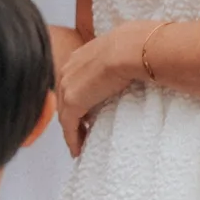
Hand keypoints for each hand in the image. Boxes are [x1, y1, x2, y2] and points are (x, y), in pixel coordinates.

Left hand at [55, 24, 148, 157]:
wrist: (130, 50)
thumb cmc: (134, 48)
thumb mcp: (122, 53)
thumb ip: (117, 62)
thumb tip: (131, 67)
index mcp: (78, 57)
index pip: (74, 83)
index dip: (79, 98)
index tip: (85, 111)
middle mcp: (67, 70)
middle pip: (65, 99)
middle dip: (72, 116)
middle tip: (82, 131)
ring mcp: (67, 86)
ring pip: (65, 115)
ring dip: (72, 130)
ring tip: (81, 143)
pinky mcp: (72, 103)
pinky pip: (69, 127)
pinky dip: (72, 139)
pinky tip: (77, 151)